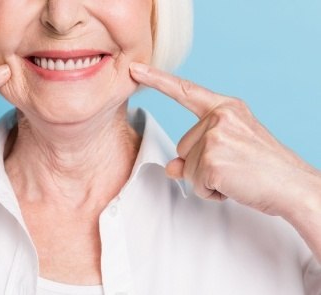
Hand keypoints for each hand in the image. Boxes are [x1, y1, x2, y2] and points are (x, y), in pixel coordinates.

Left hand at [130, 63, 319, 216]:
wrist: (295, 187)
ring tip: (236, 176)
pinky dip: (212, 193)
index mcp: (226, 107)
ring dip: (206, 180)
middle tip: (234, 167)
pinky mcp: (212, 161)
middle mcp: (220, 116)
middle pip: (182, 147)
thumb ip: (196, 152)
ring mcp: (215, 137)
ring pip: (186, 168)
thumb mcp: (229, 151)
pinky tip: (234, 187)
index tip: (135, 69)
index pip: (185, 91)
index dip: (157, 80)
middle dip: (201, 165)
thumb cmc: (265, 168)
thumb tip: (170, 167)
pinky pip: (195, 184)